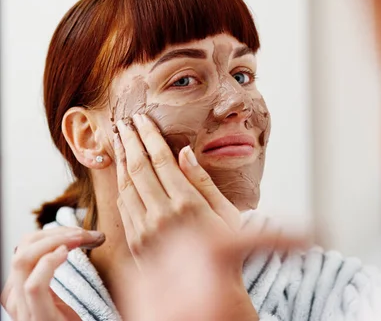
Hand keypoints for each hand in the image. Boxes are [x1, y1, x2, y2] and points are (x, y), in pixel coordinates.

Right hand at [1, 227, 104, 320]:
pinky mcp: (37, 318)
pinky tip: (66, 254)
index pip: (25, 247)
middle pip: (23, 248)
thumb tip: (66, 240)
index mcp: (18, 287)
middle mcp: (14, 296)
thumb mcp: (55, 295)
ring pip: (24, 260)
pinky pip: (34, 285)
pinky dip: (49, 263)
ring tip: (82, 239)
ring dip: (56, 241)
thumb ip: (51, 272)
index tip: (80, 231)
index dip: (51, 232)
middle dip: (55, 233)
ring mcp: (22, 309)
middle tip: (85, 234)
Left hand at [114, 113, 241, 269]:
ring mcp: (145, 231)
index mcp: (188, 205)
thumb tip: (184, 152)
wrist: (208, 295)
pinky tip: (123, 171)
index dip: (149, 137)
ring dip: (120, 159)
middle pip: (139, 169)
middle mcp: (162, 216)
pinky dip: (121, 184)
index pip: (162, 161)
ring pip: (126, 186)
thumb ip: (202, 182)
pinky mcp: (135, 242)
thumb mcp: (226, 213)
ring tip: (119, 139)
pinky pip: (123, 206)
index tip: (142, 119)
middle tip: (125, 121)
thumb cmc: (226, 250)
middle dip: (130, 141)